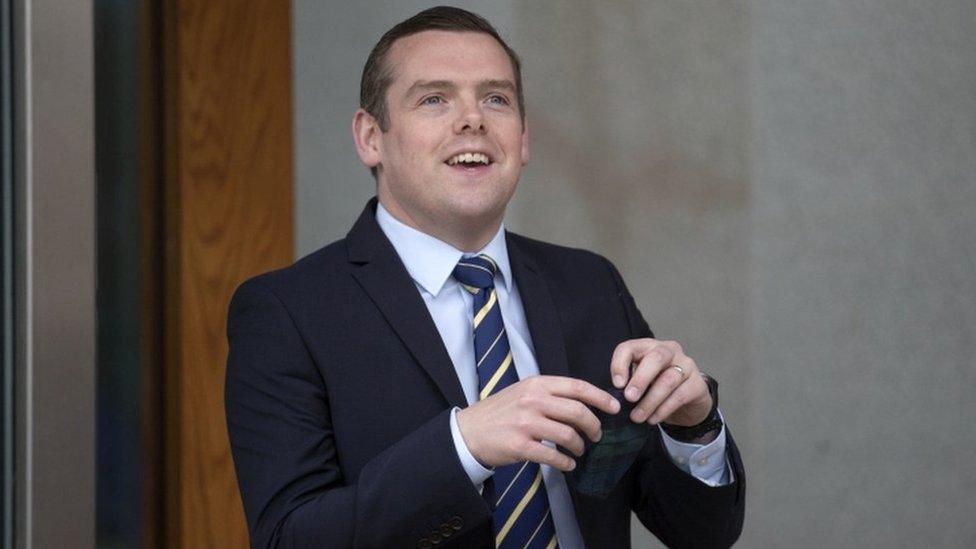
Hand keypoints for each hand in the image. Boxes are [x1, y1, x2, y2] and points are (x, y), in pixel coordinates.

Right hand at [455, 376, 619, 471]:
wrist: (468, 431)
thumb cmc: (499, 412)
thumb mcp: (523, 392)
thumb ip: (549, 394)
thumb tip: (583, 404)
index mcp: (536, 384)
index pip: (577, 387)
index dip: (601, 398)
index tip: (614, 408)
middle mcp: (532, 400)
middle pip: (578, 412)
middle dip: (594, 426)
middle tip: (596, 435)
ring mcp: (526, 423)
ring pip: (568, 435)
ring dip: (579, 446)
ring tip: (578, 450)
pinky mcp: (520, 446)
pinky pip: (553, 456)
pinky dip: (565, 462)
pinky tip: (567, 464)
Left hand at [609, 338, 711, 425]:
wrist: (687, 405)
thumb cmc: (657, 389)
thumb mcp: (640, 383)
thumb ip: (628, 384)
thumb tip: (613, 397)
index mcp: (649, 347)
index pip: (630, 347)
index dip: (620, 364)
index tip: (616, 385)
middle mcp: (670, 351)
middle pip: (656, 358)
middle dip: (640, 379)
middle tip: (628, 398)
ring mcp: (687, 366)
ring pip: (668, 379)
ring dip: (650, 401)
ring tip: (637, 417)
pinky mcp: (698, 384)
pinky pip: (680, 396)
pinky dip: (663, 409)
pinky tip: (653, 420)